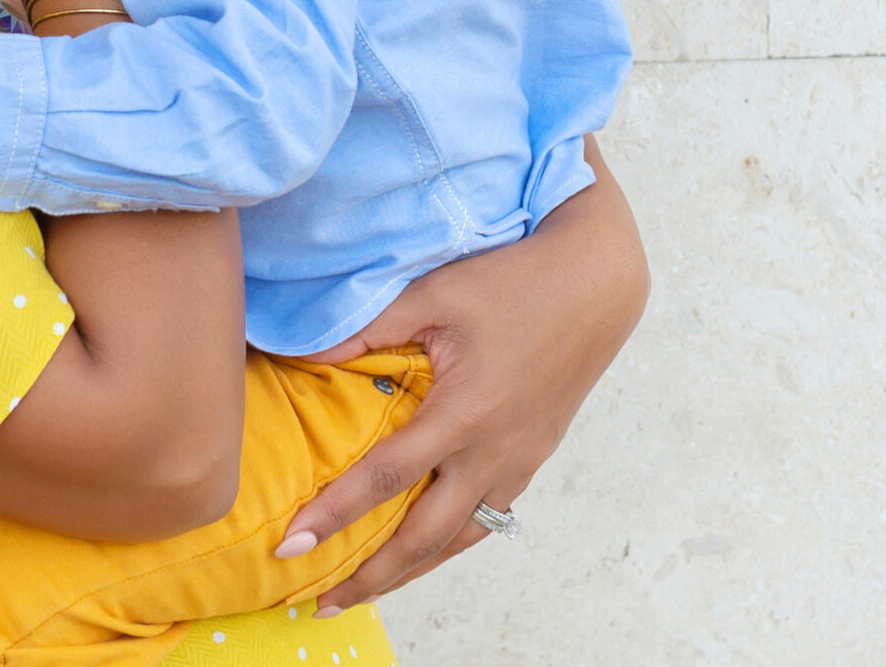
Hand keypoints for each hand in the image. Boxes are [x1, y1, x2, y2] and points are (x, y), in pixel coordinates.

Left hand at [278, 142, 648, 611]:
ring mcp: (516, 464)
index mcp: (465, 413)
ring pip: (457, 541)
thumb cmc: (511, 283)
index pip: (385, 479)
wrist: (594, 288)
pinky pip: (483, 521)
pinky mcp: (529, 462)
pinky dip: (445, 545)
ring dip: (407, 571)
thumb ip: (366, 330)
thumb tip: (303, 355)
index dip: (334, 515)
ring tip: (361, 591)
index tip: (292, 545)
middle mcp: (493, 453)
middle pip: (423, 537)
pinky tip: (418, 552)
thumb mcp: (432, 296)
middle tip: (322, 602)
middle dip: (370, 575)